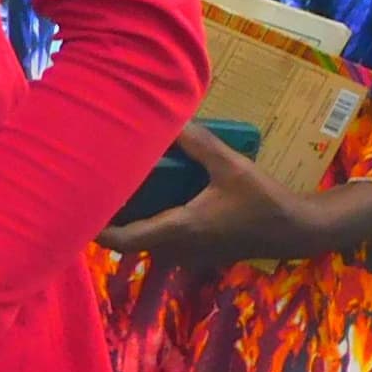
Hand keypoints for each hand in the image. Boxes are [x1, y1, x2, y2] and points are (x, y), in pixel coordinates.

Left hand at [99, 127, 371, 268]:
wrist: (299, 230)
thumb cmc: (264, 200)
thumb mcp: (232, 166)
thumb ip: (198, 143)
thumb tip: (168, 118)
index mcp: (180, 229)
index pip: (125, 240)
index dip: (96, 230)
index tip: (73, 211)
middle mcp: (179, 247)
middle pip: (130, 241)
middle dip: (108, 219)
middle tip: (87, 190)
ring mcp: (190, 253)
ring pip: (146, 242)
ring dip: (129, 222)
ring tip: (111, 190)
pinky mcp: (200, 251)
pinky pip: (163, 241)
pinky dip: (148, 223)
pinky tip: (145, 199)